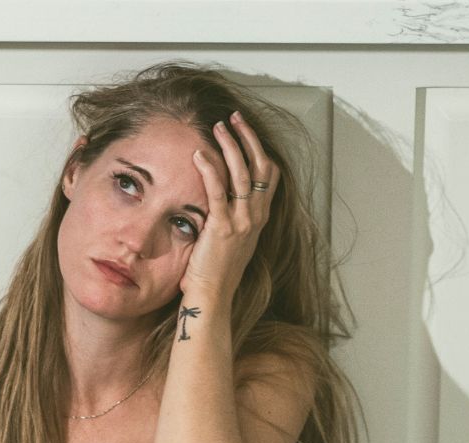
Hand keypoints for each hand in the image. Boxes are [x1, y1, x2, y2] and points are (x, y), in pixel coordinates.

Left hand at [179, 110, 278, 299]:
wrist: (212, 298)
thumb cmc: (215, 272)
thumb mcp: (230, 240)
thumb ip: (230, 217)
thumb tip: (219, 198)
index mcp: (259, 218)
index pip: (268, 175)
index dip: (259, 149)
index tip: (244, 131)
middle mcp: (255, 217)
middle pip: (260, 166)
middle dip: (248, 138)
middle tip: (234, 118)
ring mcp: (242, 222)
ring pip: (243, 174)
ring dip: (230, 146)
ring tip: (218, 126)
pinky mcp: (222, 228)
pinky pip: (218, 191)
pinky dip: (210, 168)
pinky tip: (199, 153)